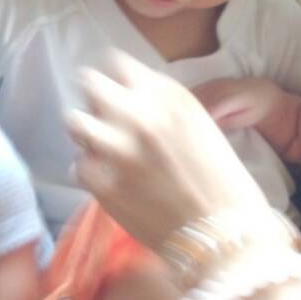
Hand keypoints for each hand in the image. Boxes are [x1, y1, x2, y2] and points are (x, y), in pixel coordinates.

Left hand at [65, 51, 270, 249]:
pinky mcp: (102, 185)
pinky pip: (77, 166)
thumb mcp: (198, 125)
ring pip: (75, 122)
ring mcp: (116, 150)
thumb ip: (160, 106)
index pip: (116, 64)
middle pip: (89, 84)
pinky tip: (109, 182)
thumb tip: (126, 98)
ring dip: (87, 134)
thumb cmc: (223, 181)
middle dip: (94, 100)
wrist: (226, 236)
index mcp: (167, 96)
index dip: (115, 81)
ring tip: (103, 150)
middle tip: (104, 119)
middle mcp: (138, 115)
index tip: (117, 94)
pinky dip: (89, 173)